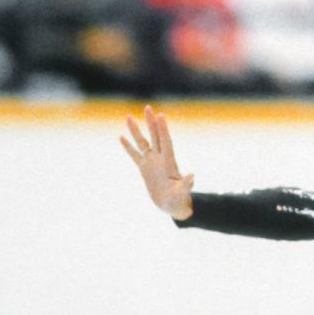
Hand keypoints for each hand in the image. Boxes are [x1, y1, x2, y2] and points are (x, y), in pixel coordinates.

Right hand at [120, 105, 194, 220]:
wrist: (172, 206)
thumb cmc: (179, 201)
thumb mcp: (183, 193)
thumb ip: (187, 185)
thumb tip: (192, 176)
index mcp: (169, 163)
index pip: (166, 142)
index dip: (163, 130)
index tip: (160, 116)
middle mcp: (160, 159)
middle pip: (155, 137)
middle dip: (151, 122)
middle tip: (147, 107)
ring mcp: (151, 163)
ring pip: (142, 143)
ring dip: (136, 131)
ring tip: (128, 116)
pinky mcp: (144, 169)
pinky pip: (135, 156)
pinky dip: (128, 147)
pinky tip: (121, 137)